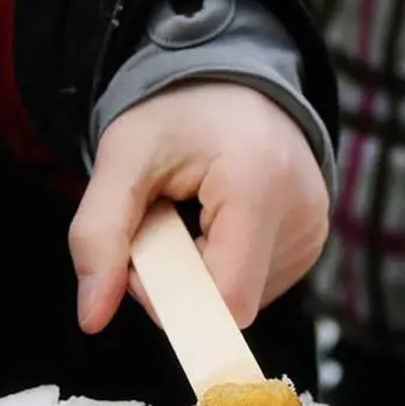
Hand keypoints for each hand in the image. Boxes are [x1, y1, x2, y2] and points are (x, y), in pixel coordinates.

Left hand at [68, 81, 328, 332]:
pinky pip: (261, 285)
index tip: (145, 258)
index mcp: (258, 187)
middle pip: (231, 303)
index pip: (225, 299)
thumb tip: (91, 319)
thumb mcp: (122, 160)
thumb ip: (98, 238)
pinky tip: (220, 226)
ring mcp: (312, 232)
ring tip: (193, 220)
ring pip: (244, 300)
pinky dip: (227, 267)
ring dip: (203, 276)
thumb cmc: (178, 115)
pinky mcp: (313, 241)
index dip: (174, 301)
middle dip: (182, 282)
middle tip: (161, 228)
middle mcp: (301, 215)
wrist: (235, 85)